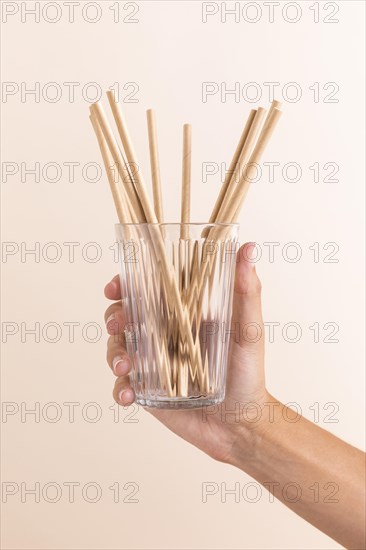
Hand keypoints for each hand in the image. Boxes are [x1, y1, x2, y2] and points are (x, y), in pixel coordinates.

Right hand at [104, 242, 268, 463]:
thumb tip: (250, 247)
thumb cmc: (249, 372)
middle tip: (118, 325)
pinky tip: (128, 394)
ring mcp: (152, 362)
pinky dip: (119, 387)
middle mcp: (162, 335)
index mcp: (181, 315)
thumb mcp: (249, 329)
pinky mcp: (147, 390)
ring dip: (113, 352)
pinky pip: (123, 384)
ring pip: (118, 347)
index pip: (147, 290)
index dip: (126, 284)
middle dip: (113, 316)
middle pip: (125, 316)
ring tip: (126, 365)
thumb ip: (247, 291)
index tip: (116, 286)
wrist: (242, 424)